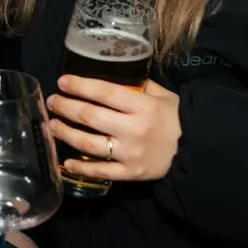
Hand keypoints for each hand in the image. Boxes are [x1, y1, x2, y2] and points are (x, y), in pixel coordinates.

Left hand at [46, 77, 181, 182]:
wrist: (195, 152)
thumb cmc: (177, 120)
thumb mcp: (163, 96)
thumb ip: (139, 86)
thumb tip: (114, 74)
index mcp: (142, 106)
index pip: (105, 92)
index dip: (80, 85)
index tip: (63, 82)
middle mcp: (133, 129)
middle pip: (90, 116)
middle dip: (66, 107)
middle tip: (53, 101)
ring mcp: (130, 153)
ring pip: (89, 143)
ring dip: (66, 133)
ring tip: (52, 125)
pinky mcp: (130, 173)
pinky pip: (100, 171)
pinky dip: (81, 167)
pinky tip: (66, 161)